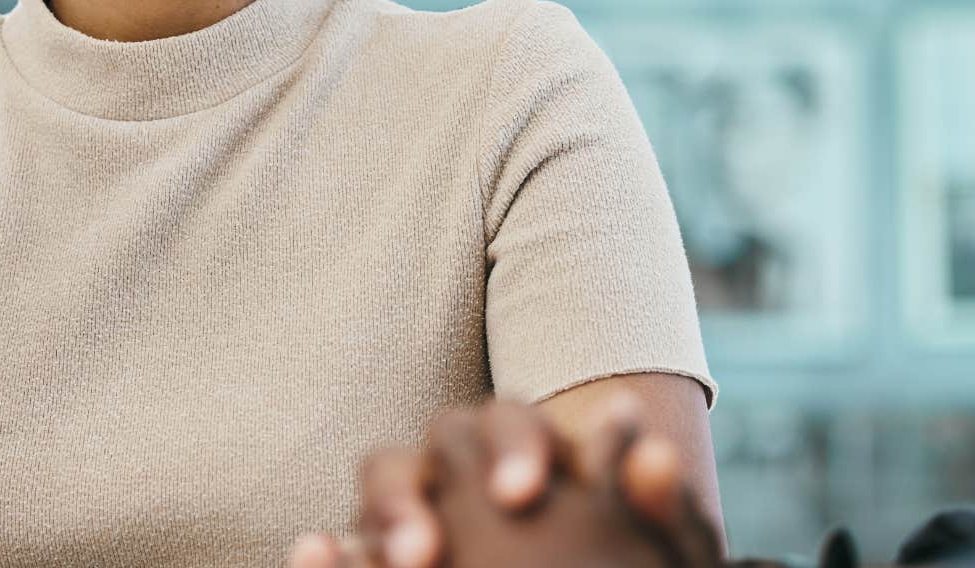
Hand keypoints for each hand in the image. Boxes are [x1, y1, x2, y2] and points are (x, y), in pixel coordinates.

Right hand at [289, 398, 725, 567]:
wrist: (566, 562)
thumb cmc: (614, 554)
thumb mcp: (644, 539)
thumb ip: (647, 501)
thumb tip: (659, 457)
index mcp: (528, 444)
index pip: (512, 421)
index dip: (514, 449)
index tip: (523, 494)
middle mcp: (465, 457)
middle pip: (441, 438)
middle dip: (443, 480)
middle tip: (444, 541)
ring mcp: (417, 497)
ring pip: (385, 474)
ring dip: (388, 510)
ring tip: (410, 561)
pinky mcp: (379, 542)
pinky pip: (346, 540)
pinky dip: (330, 550)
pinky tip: (314, 556)